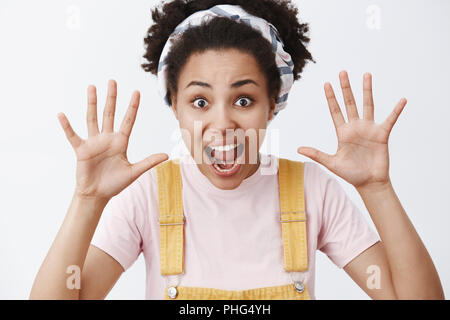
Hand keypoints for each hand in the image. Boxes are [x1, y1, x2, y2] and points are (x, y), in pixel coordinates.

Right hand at [57, 80, 167, 200]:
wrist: (97, 195)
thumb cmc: (115, 184)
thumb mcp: (134, 172)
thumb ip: (149, 162)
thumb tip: (166, 155)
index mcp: (120, 142)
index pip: (128, 120)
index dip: (132, 107)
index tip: (137, 92)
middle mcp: (107, 138)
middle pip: (110, 113)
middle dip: (112, 98)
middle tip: (113, 81)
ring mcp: (93, 142)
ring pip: (92, 118)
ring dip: (92, 103)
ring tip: (92, 87)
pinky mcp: (81, 150)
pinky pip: (73, 135)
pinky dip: (67, 126)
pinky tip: (61, 114)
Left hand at [297, 71, 406, 189]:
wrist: (369, 182)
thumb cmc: (350, 173)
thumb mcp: (331, 163)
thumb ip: (316, 154)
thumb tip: (298, 149)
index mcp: (342, 132)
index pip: (335, 111)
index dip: (331, 98)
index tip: (326, 84)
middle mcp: (355, 127)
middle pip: (350, 103)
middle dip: (346, 88)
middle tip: (342, 72)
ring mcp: (369, 129)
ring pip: (368, 105)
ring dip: (367, 90)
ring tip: (366, 75)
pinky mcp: (381, 135)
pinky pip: (390, 120)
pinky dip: (396, 110)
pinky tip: (402, 100)